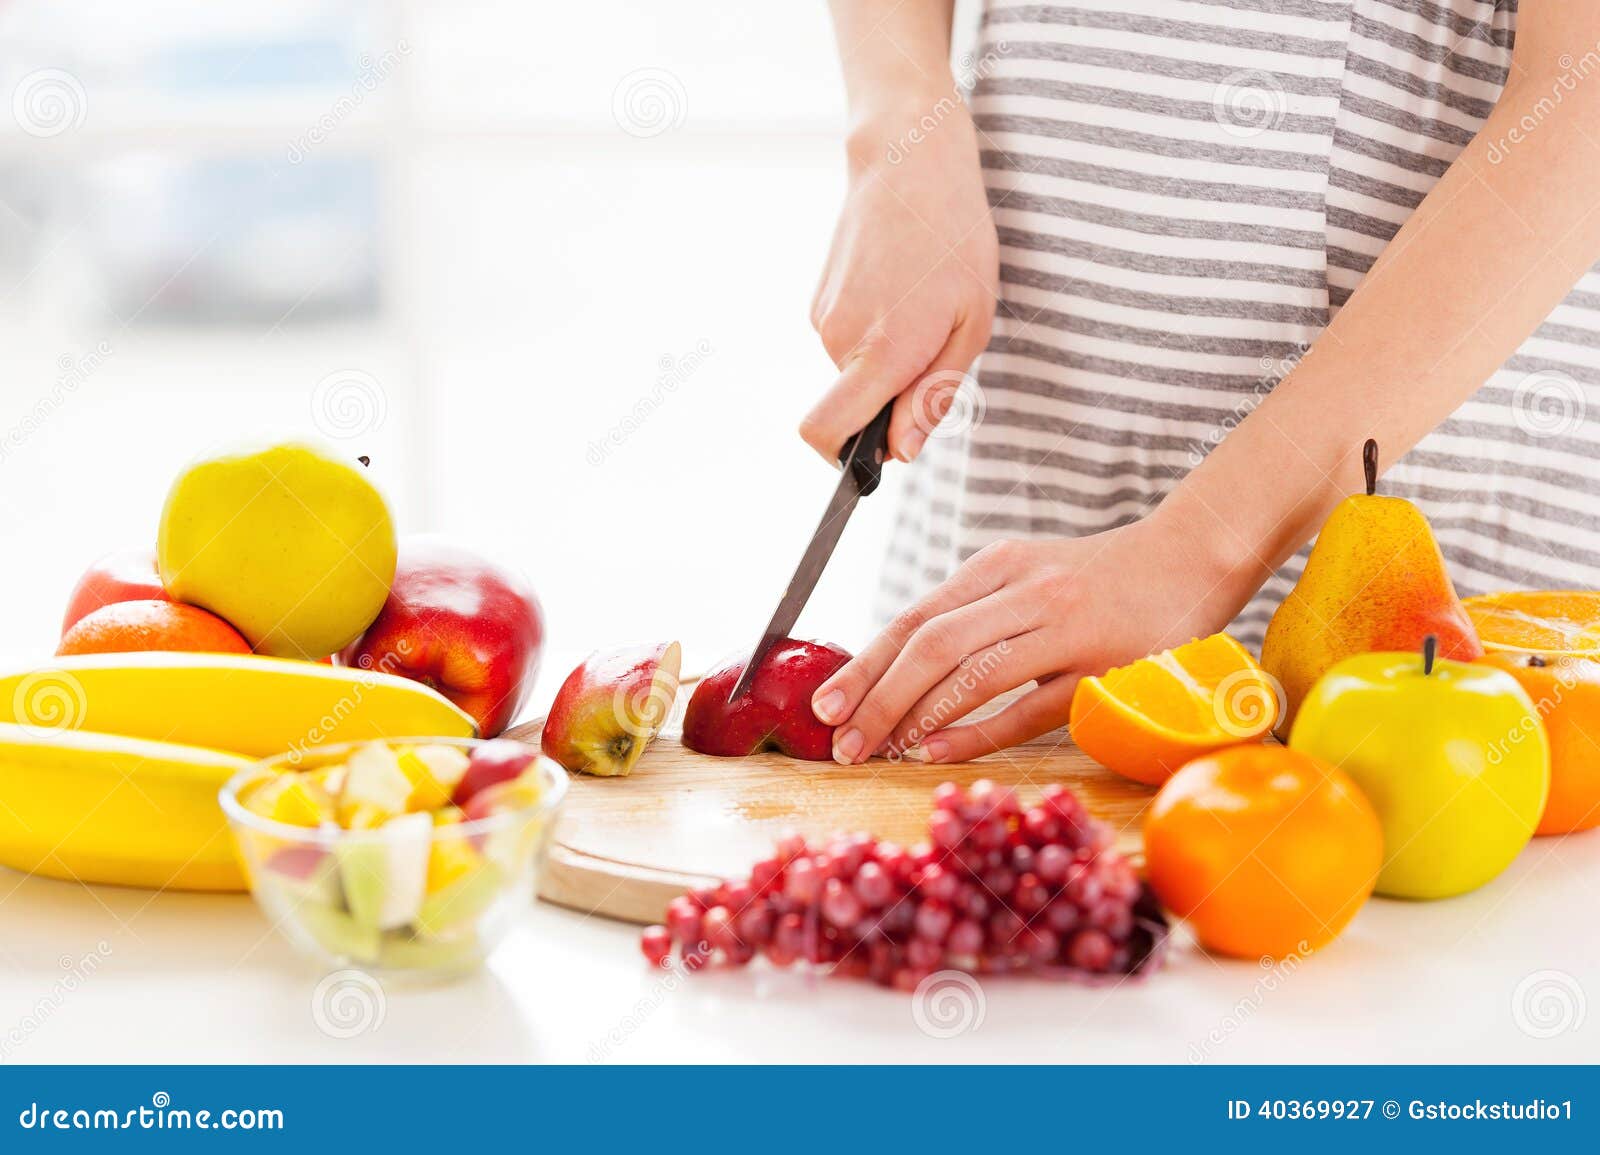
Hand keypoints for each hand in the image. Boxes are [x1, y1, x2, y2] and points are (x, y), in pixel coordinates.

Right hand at [801, 96, 996, 462]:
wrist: (909, 160)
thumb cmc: (955, 239)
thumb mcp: (973, 324)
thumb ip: (934, 395)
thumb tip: (900, 452)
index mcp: (881, 351)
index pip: (826, 433)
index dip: (845, 460)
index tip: (876, 456)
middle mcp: (839, 339)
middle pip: (848, 409)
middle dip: (886, 401)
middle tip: (933, 348)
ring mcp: (822, 318)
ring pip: (849, 374)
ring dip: (885, 361)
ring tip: (922, 307)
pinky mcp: (818, 300)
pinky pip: (845, 343)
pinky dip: (873, 334)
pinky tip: (901, 289)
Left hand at [810, 514, 1253, 764]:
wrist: (1195, 557)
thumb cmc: (1099, 579)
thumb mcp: (1027, 576)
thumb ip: (973, 614)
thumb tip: (898, 672)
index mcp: (998, 565)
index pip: (914, 618)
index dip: (864, 665)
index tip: (824, 704)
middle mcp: (1025, 590)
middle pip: (930, 645)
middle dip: (876, 697)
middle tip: (841, 741)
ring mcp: (1066, 628)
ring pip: (972, 674)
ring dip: (916, 717)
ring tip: (877, 751)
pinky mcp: (1103, 668)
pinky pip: (1028, 706)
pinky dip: (978, 731)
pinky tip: (939, 750)